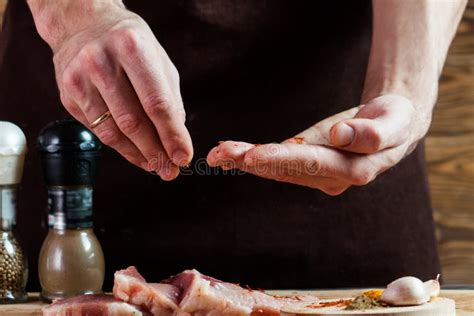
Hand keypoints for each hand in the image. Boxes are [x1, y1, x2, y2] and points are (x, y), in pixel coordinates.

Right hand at [30, 1, 192, 179]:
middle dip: (156, 152)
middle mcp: (101, 62)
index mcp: (132, 48)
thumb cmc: (129, 44)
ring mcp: (79, 79)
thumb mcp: (157, 59)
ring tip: (155, 166)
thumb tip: (177, 139)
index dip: (171, 135)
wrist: (82, 25)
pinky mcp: (68, 95)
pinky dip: (120, 148)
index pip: (156, 102)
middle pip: (133, 121)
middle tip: (170, 170)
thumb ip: (169, 97)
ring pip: (113, 132)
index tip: (183, 156)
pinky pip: (98, 131)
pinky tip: (135, 154)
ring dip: (138, 155)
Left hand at [207, 94, 423, 194]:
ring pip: (277, 170)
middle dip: (252, 161)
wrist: (391, 124)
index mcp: (354, 170)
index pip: (313, 164)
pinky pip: (278, 164)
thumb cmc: (395, 120)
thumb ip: (372, 133)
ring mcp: (318, 176)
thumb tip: (339, 136)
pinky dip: (253, 159)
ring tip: (216, 154)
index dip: (282, 159)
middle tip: (219, 154)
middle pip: (287, 170)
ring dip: (245, 162)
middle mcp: (332, 179)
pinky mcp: (309, 167)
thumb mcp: (395, 121)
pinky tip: (229, 156)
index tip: (252, 156)